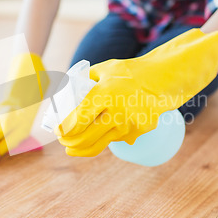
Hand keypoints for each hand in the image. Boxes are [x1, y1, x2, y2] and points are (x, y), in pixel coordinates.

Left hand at [56, 29, 217, 156]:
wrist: (162, 80)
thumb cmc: (128, 72)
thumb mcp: (103, 69)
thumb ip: (81, 80)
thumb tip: (61, 92)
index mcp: (104, 94)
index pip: (77, 119)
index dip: (63, 128)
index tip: (56, 129)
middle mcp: (115, 112)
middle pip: (84, 138)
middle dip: (68, 141)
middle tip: (62, 139)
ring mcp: (127, 125)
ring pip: (96, 146)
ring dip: (80, 148)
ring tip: (71, 147)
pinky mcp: (135, 133)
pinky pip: (112, 140)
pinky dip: (102, 139)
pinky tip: (98, 132)